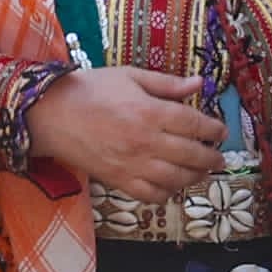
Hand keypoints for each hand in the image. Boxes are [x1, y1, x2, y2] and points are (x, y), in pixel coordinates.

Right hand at [29, 66, 227, 203]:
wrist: (50, 114)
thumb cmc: (89, 90)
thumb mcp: (129, 76)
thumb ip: (166, 84)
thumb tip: (198, 83)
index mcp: (150, 112)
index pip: (194, 124)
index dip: (213, 129)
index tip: (221, 131)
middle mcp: (145, 141)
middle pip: (191, 155)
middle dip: (211, 157)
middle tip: (219, 157)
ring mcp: (132, 164)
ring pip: (176, 179)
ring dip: (195, 177)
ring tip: (202, 172)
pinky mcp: (118, 180)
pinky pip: (150, 195)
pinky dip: (166, 194)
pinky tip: (172, 186)